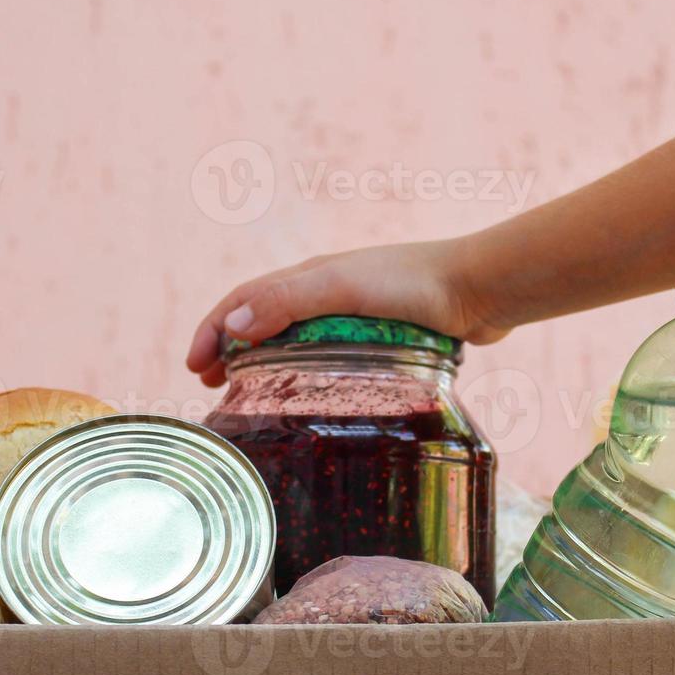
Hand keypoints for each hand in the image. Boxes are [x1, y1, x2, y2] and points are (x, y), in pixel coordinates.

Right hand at [184, 238, 509, 385]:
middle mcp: (326, 293)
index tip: (194, 366)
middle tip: (210, 384)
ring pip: (294, 340)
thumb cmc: (413, 285)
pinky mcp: (380, 339)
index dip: (213, 329)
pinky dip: (303, 373)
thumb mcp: (343, 288)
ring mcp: (352, 316)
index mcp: (310, 277)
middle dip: (229, 347)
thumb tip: (233, 326)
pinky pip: (328, 356)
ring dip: (263, 363)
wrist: (480, 289)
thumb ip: (289, 302)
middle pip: (263, 319)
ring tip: (248, 394)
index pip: (245, 300)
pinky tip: (309, 396)